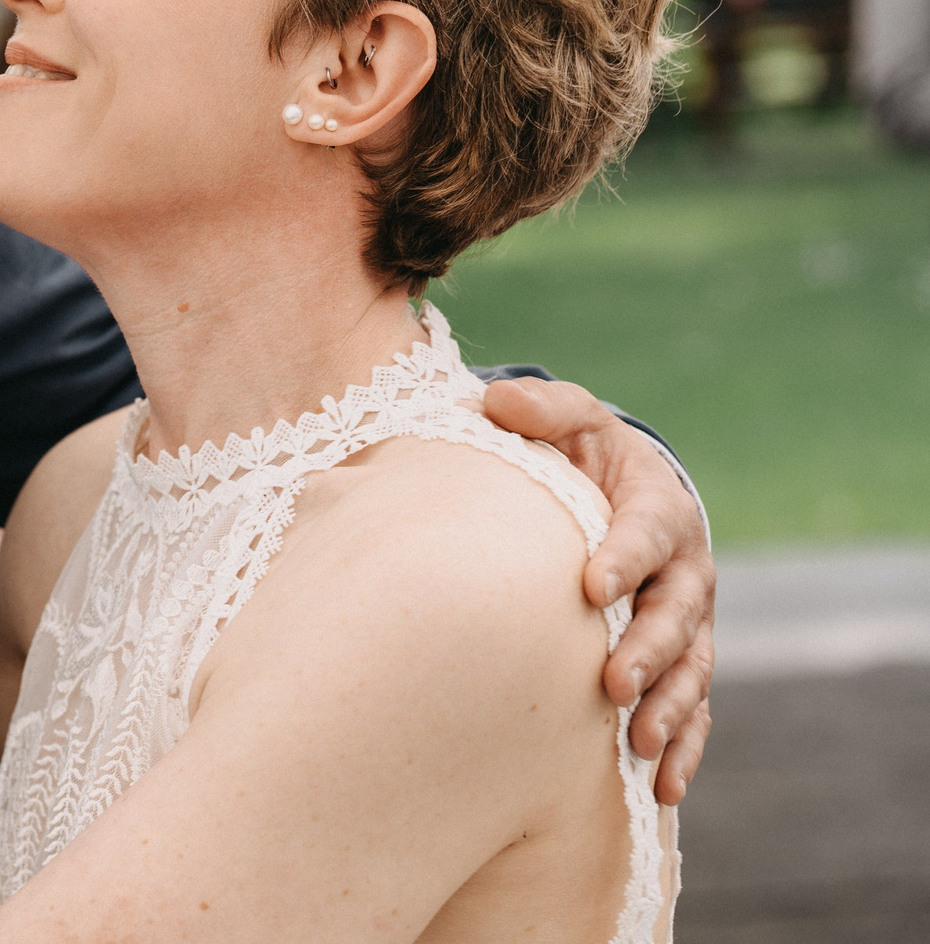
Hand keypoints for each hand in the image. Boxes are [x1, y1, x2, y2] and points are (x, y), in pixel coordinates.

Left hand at [483, 377, 714, 802]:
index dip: (623, 558)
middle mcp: (685, 572)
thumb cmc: (582, 453)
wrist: (618, 489)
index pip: (646, 534)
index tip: (591, 586)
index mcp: (659, 510)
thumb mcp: (567, 418)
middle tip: (612, 680)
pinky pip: (692, 711)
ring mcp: (687, 624)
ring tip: (638, 743)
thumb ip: (539, 409)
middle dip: (648, 650)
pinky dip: (683, 747)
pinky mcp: (680, 664)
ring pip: (690, 672)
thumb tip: (495, 401)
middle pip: (676, 615)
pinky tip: (663, 786)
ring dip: (668, 709)